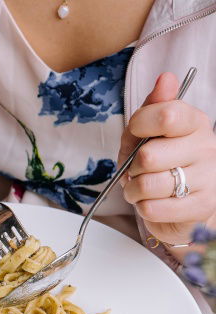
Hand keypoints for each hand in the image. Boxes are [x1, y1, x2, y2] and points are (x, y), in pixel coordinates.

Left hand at [119, 72, 215, 245]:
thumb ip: (151, 109)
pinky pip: (152, 208)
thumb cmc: (160, 167)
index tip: (137, 134)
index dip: (138, 126)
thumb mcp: (146, 135)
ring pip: (148, 184)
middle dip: (132, 168)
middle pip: (148, 156)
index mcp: (195, 123)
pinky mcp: (201, 207)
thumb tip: (166, 78)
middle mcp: (207, 147)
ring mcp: (208, 178)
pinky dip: (143, 208)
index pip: (166, 114)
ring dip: (134, 191)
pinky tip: (154, 203)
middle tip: (139, 171)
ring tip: (143, 189)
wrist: (182, 206)